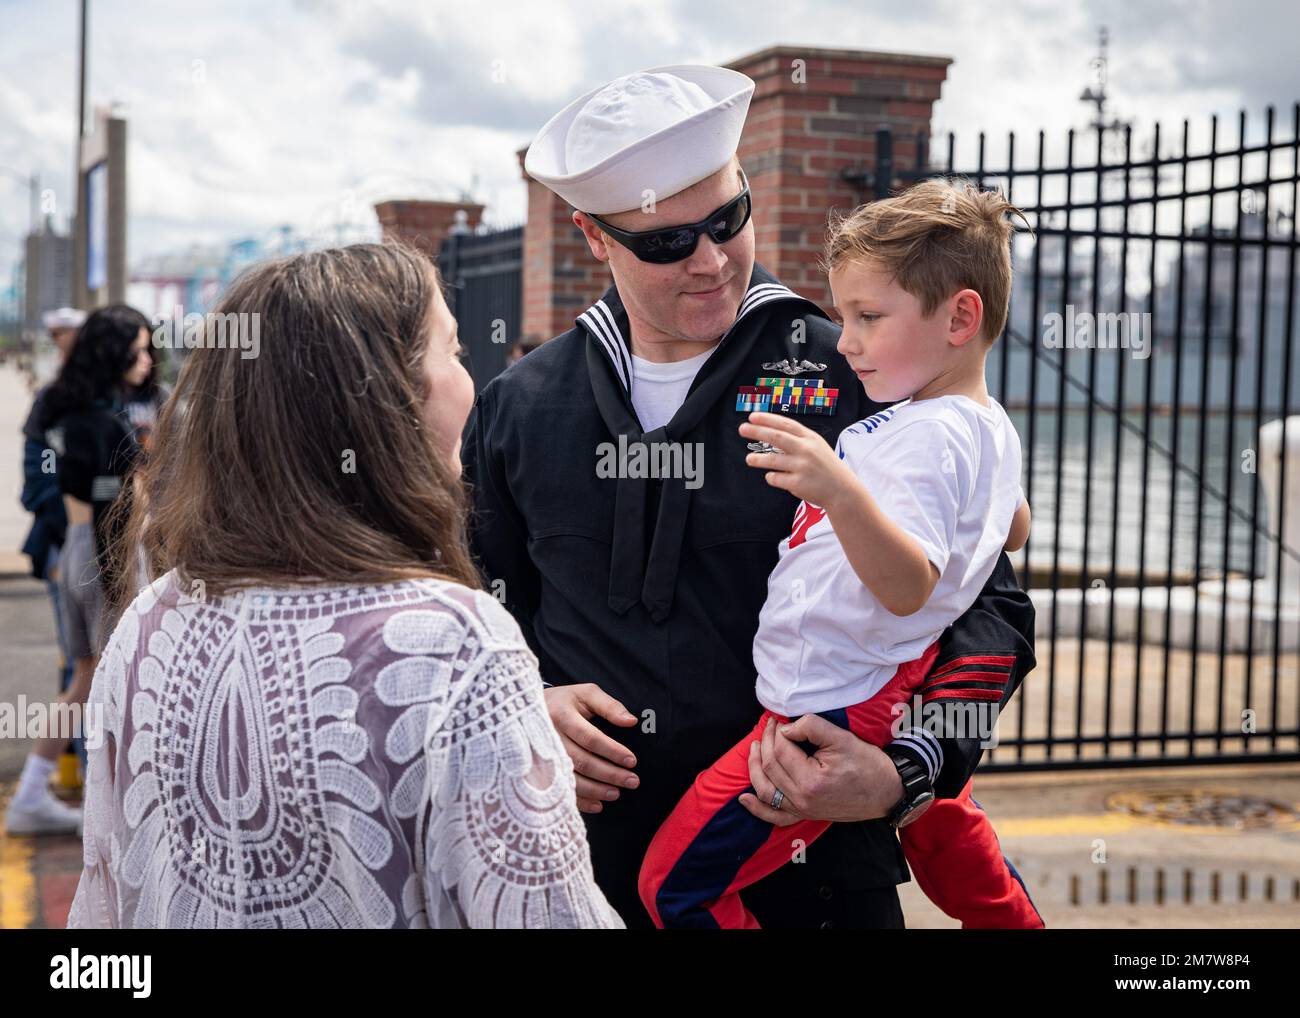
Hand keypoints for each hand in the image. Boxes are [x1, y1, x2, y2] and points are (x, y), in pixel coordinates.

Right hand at [543, 683, 639, 813]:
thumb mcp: (586, 693)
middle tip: (632, 781)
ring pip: (570, 779)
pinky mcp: (537, 771)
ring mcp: (540, 757)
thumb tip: (631, 721)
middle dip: (609, 774)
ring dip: (595, 790)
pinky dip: (579, 801)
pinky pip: (558, 790)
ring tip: (617, 793)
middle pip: (581, 761)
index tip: (632, 761)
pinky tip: (597, 805)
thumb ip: (610, 705)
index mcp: (561, 715)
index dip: (612, 751)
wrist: (527, 709)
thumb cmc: (565, 701)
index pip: (590, 738)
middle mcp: (547, 737)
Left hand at [738, 715, 903, 825]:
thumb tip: (785, 729)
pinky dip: (758, 809)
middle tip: (768, 726)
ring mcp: (803, 811)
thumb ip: (810, 727)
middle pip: (770, 767)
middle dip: (765, 742)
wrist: (887, 791)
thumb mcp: (841, 738)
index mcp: (811, 781)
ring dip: (755, 768)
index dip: (776, 731)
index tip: (778, 719)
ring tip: (754, 747)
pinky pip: (775, 817)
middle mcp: (803, 800)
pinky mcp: (806, 816)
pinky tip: (745, 799)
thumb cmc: (867, 763)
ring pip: (766, 789)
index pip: (781, 750)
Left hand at [739, 412, 857, 509]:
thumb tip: (771, 432)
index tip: (753, 416)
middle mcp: (806, 450)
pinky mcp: (798, 483)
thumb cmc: (826, 468)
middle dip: (757, 432)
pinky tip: (772, 476)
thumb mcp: (817, 447)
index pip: (786, 424)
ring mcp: (802, 467)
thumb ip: (798, 439)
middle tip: (742, 429)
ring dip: (758, 459)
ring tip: (749, 459)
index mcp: (811, 438)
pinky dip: (771, 477)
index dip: (768, 419)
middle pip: (776, 437)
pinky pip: (776, 478)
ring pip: (772, 460)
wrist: (843, 491)